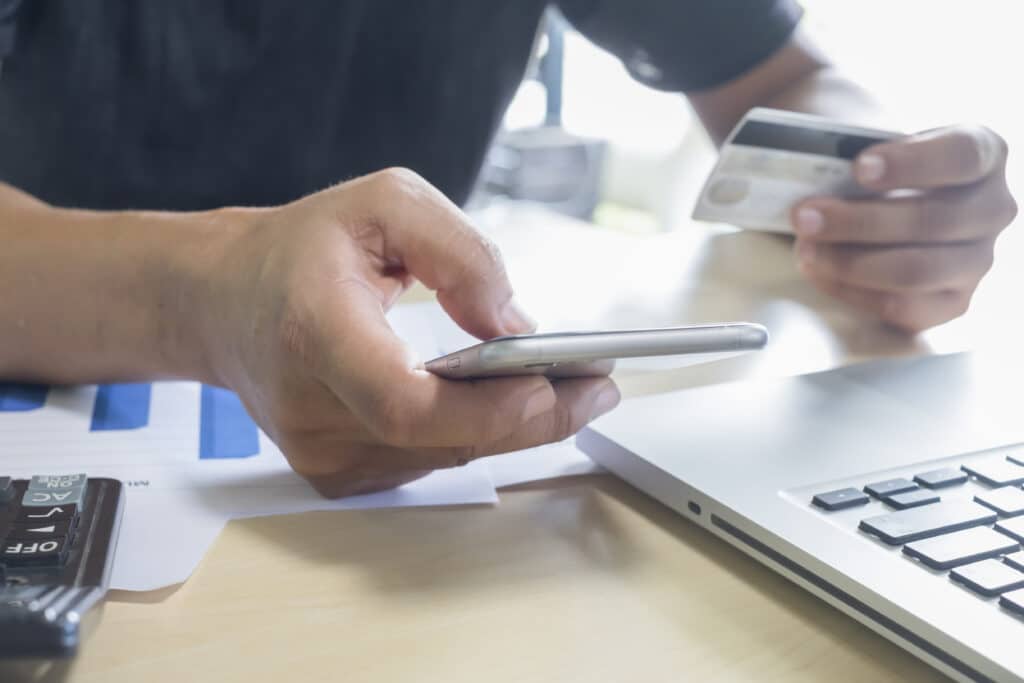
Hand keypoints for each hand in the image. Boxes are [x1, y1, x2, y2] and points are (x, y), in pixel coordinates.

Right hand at [198, 168, 619, 496]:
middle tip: (596, 390)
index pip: (405, 402)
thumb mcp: (384, 203)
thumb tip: (514, 327)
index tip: (553, 384)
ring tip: (567, 390)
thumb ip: (458, 251)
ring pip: (442, 457)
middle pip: (440, 441)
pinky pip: (423, 462)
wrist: (222, 301)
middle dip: (532, 419)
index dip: (487, 407)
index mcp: (314, 333)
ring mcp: (318, 453)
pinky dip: (471, 436)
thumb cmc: (300, 248)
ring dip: (511, 428)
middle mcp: (310, 409)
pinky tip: (505, 404)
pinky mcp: (332, 472)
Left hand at [791, 125, 1016, 331]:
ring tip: (805, 248)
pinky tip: (818, 272)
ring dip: (850, 262)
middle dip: (859, 221)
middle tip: (804, 216)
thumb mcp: (874, 143)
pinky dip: (852, 291)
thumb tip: (813, 168)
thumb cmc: (877, 166)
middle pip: (932, 221)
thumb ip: (857, 148)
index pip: (962, 155)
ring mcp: (978, 260)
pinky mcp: (953, 302)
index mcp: (985, 153)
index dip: (911, 163)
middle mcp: (993, 208)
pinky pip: (903, 306)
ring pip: (916, 270)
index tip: (858, 167)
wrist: (879, 201)